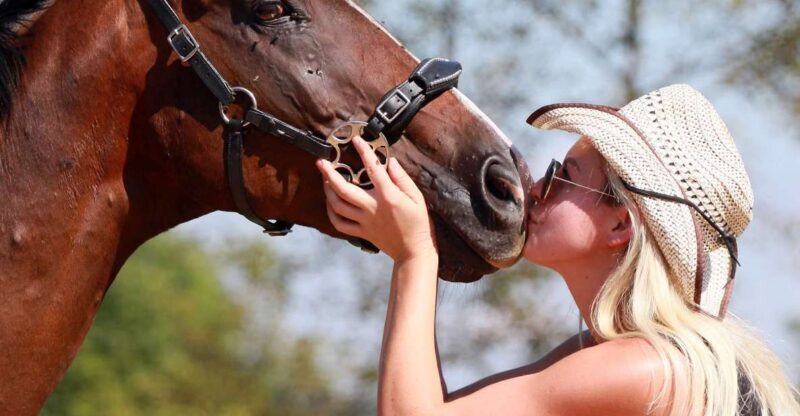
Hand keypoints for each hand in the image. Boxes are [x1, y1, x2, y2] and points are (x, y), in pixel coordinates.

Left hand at [316, 137, 436, 262]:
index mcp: (388, 196)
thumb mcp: (417, 198)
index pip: (373, 168)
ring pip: (337, 205)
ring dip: (327, 190)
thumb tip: (390, 162)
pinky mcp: (361, 232)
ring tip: (325, 179)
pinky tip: (330, 203)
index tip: (356, 140)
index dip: (363, 152)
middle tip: (321, 162)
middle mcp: (372, 207)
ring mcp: (364, 221)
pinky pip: (339, 223)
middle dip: (329, 173)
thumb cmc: (418, 224)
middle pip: (343, 188)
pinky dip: (331, 212)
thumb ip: (402, 178)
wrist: (413, 252)